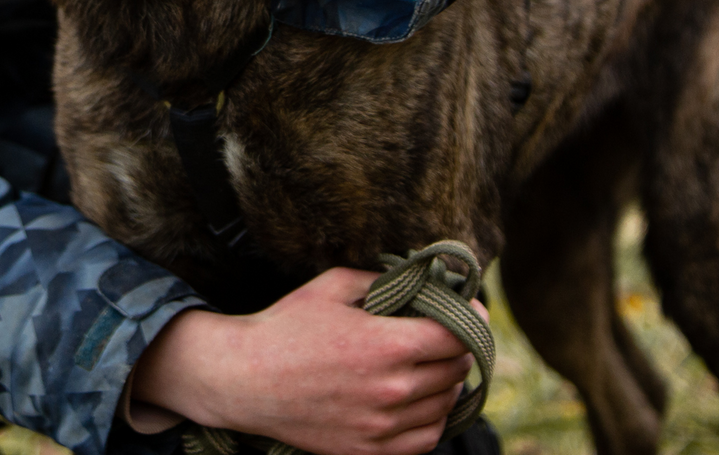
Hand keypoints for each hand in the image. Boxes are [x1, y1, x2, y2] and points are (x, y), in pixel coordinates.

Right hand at [129, 268, 484, 454]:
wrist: (245, 380)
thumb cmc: (286, 327)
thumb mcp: (332, 287)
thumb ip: (381, 281)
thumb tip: (418, 280)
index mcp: (386, 344)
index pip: (458, 335)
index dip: (473, 319)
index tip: (472, 311)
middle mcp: (391, 389)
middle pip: (456, 369)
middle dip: (458, 347)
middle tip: (449, 334)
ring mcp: (382, 425)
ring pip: (446, 404)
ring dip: (448, 382)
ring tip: (434, 365)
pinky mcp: (369, 450)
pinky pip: (426, 439)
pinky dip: (434, 418)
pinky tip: (423, 401)